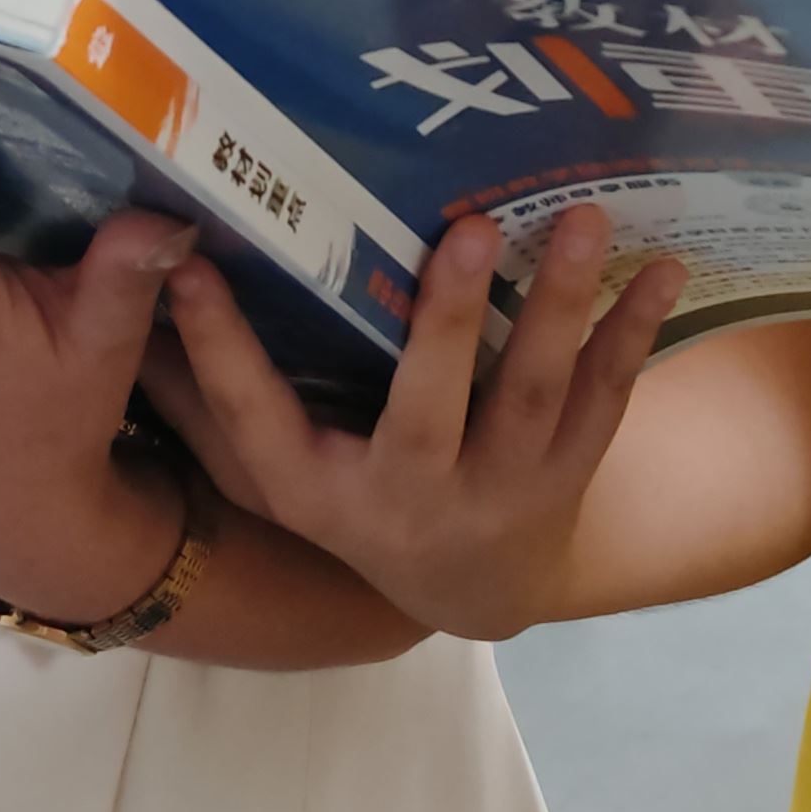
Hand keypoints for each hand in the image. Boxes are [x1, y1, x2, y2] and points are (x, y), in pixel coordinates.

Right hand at [143, 204, 684, 640]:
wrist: (473, 592)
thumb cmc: (354, 495)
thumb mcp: (279, 462)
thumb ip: (212, 385)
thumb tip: (150, 275)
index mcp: (318, 492)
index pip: (254, 419)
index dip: (220, 347)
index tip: (191, 263)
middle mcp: (407, 501)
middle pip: (424, 411)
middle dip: (445, 322)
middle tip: (467, 229)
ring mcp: (499, 495)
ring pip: (531, 397)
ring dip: (559, 308)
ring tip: (581, 218)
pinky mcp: (568, 480)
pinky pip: (604, 401)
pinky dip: (632, 334)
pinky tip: (661, 269)